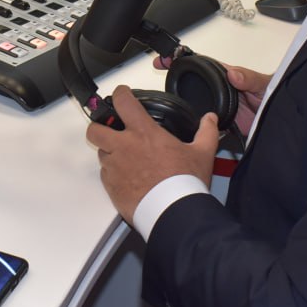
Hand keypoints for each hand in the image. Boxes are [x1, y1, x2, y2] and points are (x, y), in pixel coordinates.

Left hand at [86, 86, 219, 221]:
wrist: (173, 212)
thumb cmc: (185, 183)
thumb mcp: (202, 154)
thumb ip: (206, 132)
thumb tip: (211, 119)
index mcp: (144, 133)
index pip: (122, 102)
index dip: (119, 94)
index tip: (121, 94)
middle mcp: (124, 147)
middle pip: (95, 129)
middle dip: (99, 127)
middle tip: (110, 131)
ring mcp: (114, 168)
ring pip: (101, 154)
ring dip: (110, 154)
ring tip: (127, 161)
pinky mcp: (111, 187)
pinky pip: (106, 176)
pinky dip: (114, 175)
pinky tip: (129, 180)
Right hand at [153, 56, 271, 135]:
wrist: (284, 122)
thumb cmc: (278, 96)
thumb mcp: (265, 85)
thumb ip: (250, 78)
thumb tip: (233, 73)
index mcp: (229, 75)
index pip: (202, 63)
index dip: (184, 57)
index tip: (168, 55)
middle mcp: (222, 89)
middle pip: (194, 80)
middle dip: (175, 73)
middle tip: (158, 65)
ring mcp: (221, 107)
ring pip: (196, 100)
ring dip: (182, 99)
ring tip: (163, 97)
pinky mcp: (224, 124)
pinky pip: (205, 123)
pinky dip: (194, 124)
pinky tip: (182, 124)